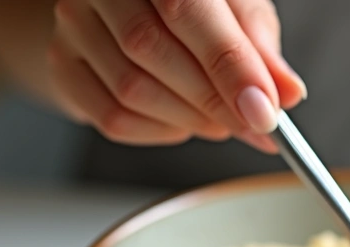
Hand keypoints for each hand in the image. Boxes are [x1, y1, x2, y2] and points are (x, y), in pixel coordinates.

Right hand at [45, 0, 305, 150]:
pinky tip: (182, 120)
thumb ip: (259, 47)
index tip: (265, 111)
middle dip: (213, 100)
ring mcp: (73, 23)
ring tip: (221, 119)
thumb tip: (286, 93)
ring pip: (131, 90)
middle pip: (151, 50)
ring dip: (189, 119)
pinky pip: (112, 117)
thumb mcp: (235, 6)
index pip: (186, 8)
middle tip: (252, 124)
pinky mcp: (63, 64)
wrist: (129, 5)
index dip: (228, 65)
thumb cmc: (192, 3)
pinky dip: (160, 131)